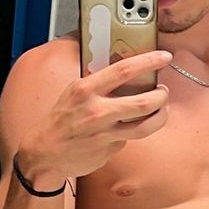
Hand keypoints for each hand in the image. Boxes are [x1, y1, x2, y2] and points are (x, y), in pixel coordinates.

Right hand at [18, 50, 174, 184]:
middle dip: (162, 95)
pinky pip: (130, 138)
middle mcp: (97, 111)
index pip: (124, 70)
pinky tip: (129, 128)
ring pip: (146, 126)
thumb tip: (129, 72)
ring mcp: (104, 133)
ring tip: (162, 109)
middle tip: (163, 91)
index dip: (149, 61)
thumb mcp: (75, 92)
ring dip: (161, 116)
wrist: (45, 152)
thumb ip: (100, 83)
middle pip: (144, 102)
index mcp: (86, 89)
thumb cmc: (62, 119)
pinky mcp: (110, 149)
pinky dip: (133, 132)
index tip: (164, 56)